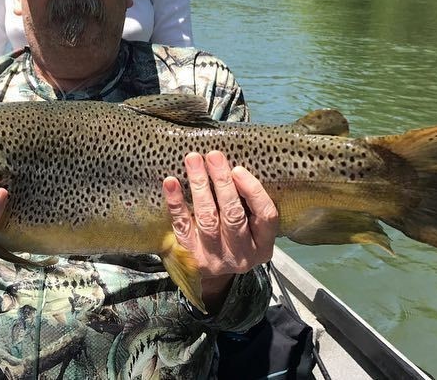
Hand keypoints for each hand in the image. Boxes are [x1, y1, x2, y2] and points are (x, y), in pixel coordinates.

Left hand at [163, 151, 277, 312]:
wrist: (214, 280)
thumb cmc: (235, 239)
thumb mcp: (251, 228)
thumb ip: (248, 205)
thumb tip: (232, 166)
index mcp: (263, 246)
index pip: (265, 216)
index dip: (253, 191)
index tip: (238, 169)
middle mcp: (241, 255)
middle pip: (233, 215)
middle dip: (222, 182)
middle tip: (213, 156)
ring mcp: (215, 259)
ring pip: (208, 219)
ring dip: (200, 186)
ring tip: (193, 161)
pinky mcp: (191, 258)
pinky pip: (182, 226)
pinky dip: (176, 203)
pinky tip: (171, 183)